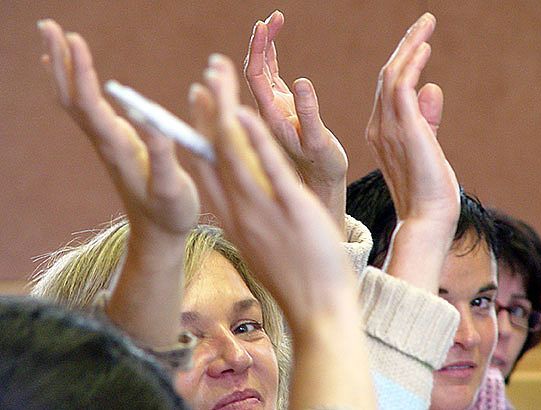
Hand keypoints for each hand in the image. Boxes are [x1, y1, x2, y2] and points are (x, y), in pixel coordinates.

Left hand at [38, 19, 198, 239]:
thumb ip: (162, 154)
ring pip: (73, 100)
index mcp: (119, 149)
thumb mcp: (171, 188)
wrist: (157, 234)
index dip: (80, 72)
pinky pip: (84, 108)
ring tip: (53, 36)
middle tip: (49, 24)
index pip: (90, 105)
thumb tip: (148, 116)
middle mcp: (105, 142)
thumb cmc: (169, 213)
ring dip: (61, 67)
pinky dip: (72, 83)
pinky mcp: (113, 143)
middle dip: (59, 60)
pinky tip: (67, 71)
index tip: (75, 39)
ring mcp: (106, 142)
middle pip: (71, 97)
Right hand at [190, 54, 351, 325]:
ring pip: (235, 152)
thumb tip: (243, 196)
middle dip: (206, 112)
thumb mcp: (262, 247)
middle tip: (202, 78)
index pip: (208, 171)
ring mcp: (262, 210)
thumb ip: (250, 219)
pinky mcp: (291, 209)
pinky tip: (243, 110)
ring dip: (223, 110)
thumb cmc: (295, 281)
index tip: (196, 108)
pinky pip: (269, 166)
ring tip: (216, 76)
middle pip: (215, 153)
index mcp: (233, 221)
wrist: (318, 312)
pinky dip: (254, 136)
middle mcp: (239, 212)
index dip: (199, 135)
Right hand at [365, 13, 458, 291]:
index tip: (419, 43)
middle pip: (387, 76)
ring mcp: (388, 129)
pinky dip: (413, 63)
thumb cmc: (429, 193)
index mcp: (381, 134)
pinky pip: (402, 86)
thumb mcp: (428, 150)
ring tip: (427, 24)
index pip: (387, 91)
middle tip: (424, 23)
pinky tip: (426, 47)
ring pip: (393, 75)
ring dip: (410, 46)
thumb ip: (428, 120)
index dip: (403, 63)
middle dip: (405, 46)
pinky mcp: (404, 130)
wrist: (428, 220)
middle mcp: (378, 128)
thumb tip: (432, 87)